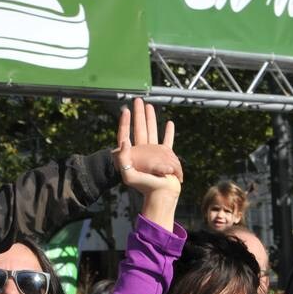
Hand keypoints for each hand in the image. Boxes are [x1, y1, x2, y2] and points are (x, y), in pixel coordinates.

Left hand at [116, 99, 179, 230]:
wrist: (162, 193)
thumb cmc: (146, 187)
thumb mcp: (129, 175)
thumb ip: (123, 159)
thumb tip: (125, 141)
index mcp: (134, 154)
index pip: (126, 135)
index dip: (124, 123)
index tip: (125, 110)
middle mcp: (144, 151)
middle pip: (140, 128)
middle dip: (138, 114)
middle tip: (137, 100)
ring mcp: (155, 153)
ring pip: (152, 131)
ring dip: (151, 119)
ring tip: (149, 106)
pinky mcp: (166, 156)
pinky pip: (167, 141)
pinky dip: (168, 132)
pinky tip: (169, 123)